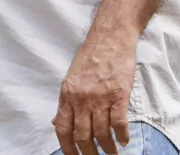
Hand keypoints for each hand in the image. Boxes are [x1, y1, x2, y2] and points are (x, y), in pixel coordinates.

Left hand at [52, 30, 136, 154]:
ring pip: (101, 133)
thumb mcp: (71, 78)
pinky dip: (121, 136)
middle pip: (82, 136)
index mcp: (67, 95)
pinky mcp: (119, 95)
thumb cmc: (92, 56)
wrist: (110, 37)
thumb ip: (66, 102)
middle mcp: (81, 99)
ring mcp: (100, 97)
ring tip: (112, 153)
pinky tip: (124, 140)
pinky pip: (119, 123)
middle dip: (89, 153)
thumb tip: (56, 122)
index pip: (62, 129)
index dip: (67, 148)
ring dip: (107, 148)